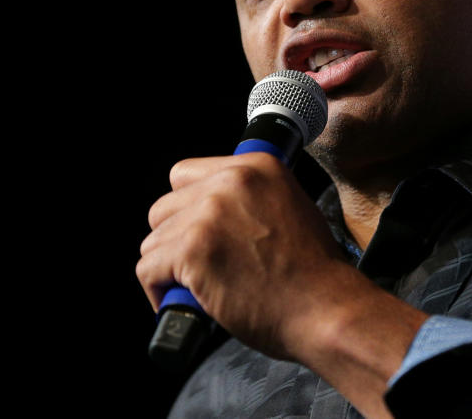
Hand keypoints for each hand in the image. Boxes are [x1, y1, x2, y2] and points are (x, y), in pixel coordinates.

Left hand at [136, 151, 351, 359]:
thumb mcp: (291, 206)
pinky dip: (158, 291)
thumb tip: (215, 207)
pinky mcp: (192, 250)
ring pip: (153, 240)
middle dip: (175, 238)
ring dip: (169, 267)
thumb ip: (253, 197)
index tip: (200, 231)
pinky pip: (147, 269)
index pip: (186, 174)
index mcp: (257, 165)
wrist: (324, 307)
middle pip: (164, 207)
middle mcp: (230, 180)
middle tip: (200, 264)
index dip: (189, 207)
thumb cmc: (313, 271)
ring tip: (197, 287)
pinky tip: (186, 301)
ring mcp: (209, 214)